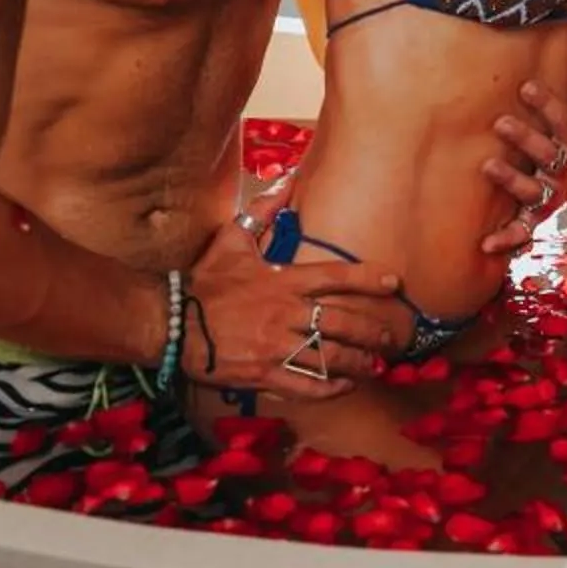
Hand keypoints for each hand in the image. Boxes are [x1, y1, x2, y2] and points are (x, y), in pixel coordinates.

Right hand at [180, 219, 403, 398]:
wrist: (173, 324)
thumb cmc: (205, 282)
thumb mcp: (231, 240)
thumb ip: (262, 211)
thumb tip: (286, 179)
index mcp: (282, 280)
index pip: (335, 277)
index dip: (368, 279)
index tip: (393, 283)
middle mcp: (286, 313)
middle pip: (343, 323)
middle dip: (373, 332)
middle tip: (392, 339)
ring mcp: (277, 346)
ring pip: (330, 357)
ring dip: (358, 363)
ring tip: (375, 366)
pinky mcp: (265, 374)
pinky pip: (307, 385)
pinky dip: (330, 388)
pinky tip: (344, 387)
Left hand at [479, 40, 566, 254]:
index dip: (561, 98)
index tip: (530, 82)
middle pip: (555, 149)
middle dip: (529, 136)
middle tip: (501, 121)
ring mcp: (556, 191)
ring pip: (537, 188)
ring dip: (514, 179)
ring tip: (488, 166)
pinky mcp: (540, 214)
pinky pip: (525, 228)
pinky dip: (508, 238)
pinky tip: (486, 243)